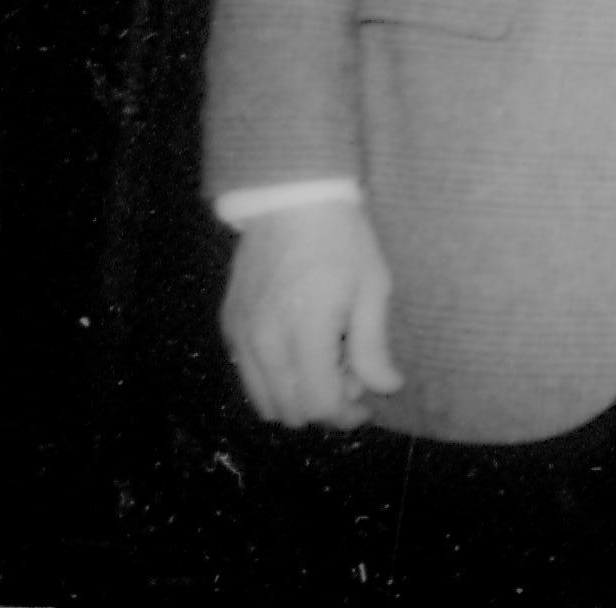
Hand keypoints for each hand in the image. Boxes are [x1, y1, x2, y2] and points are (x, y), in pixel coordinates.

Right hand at [222, 200, 402, 428]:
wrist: (291, 199)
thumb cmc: (342, 240)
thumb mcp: (372, 288)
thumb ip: (373, 345)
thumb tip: (386, 387)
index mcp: (304, 331)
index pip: (318, 404)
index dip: (345, 414)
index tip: (368, 402)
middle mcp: (263, 341)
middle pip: (289, 411)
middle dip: (324, 406)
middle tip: (350, 375)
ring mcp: (240, 335)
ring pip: (264, 400)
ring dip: (297, 396)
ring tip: (326, 362)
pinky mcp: (229, 325)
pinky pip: (247, 375)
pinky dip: (275, 378)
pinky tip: (300, 348)